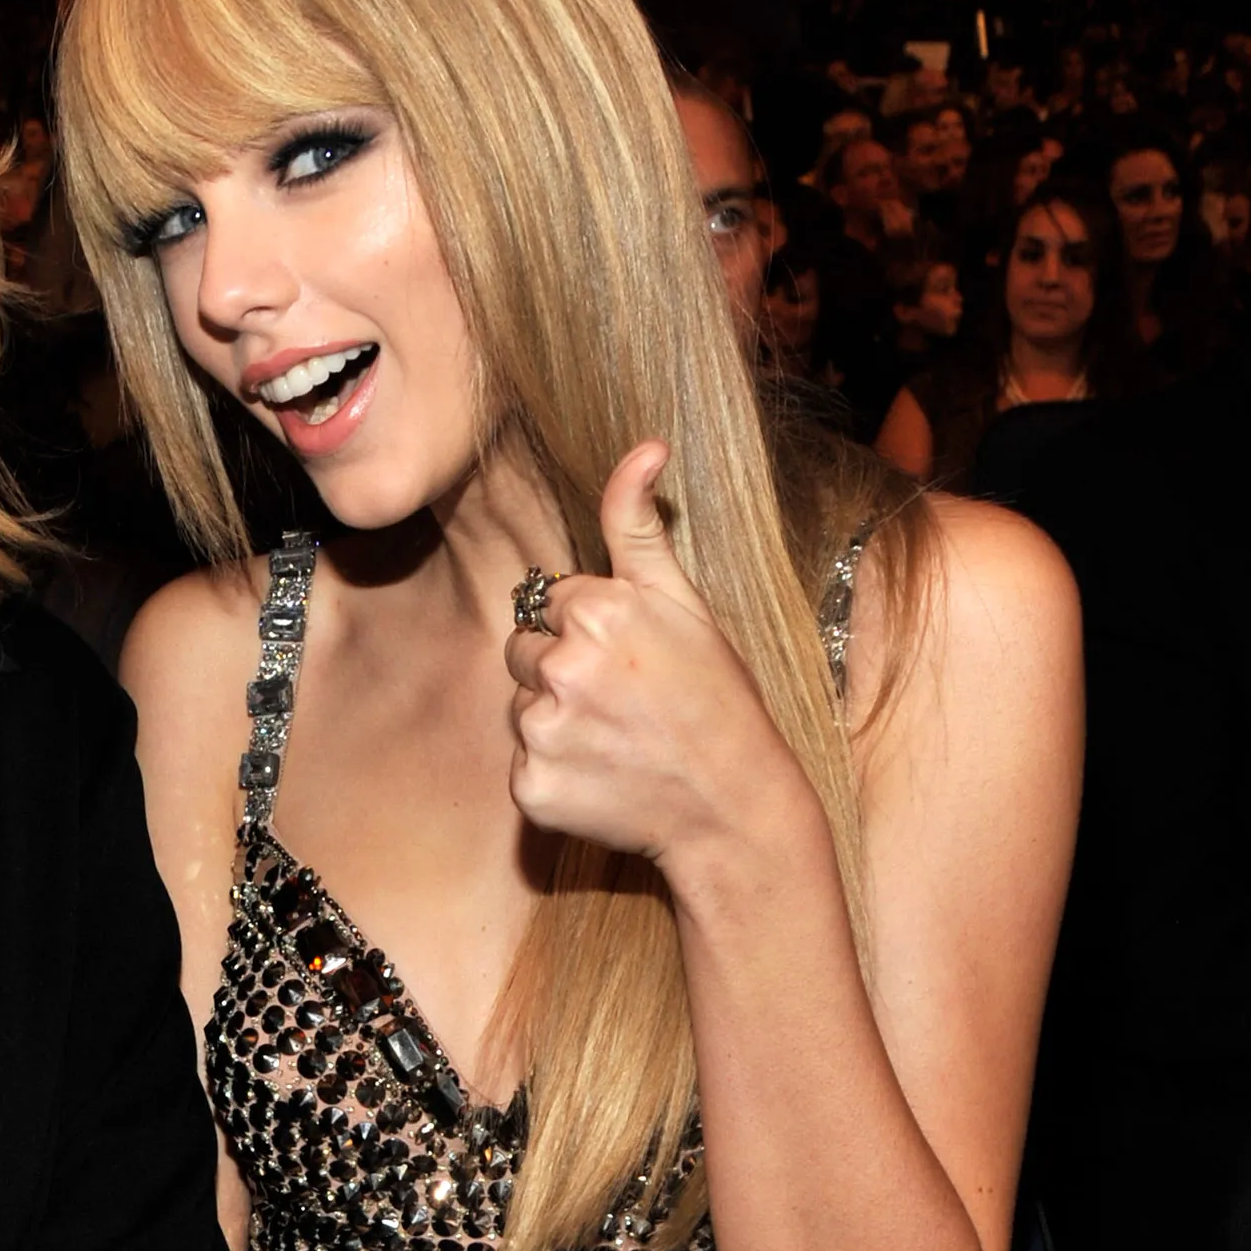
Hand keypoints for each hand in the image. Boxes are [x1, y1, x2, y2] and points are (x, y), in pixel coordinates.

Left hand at [502, 441, 802, 875]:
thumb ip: (640, 527)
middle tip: (622, 700)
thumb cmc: (715, 697)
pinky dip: (554, 773)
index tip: (630, 659)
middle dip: (560, 671)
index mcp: (596, 610)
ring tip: (615, 738)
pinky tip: (602, 774)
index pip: (546, 603)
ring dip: (555, 721)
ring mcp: (544, 731)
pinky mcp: (532, 786)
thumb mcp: (684, 602)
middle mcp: (563, 667)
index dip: (586, 629)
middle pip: (521, 652)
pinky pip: (522, 765)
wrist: (731, 805)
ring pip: (519, 708)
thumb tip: (645, 445)